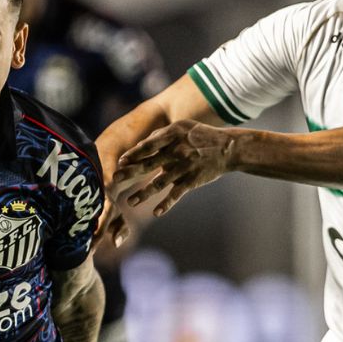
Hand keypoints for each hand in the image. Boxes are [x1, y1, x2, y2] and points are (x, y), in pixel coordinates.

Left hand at [111, 120, 234, 218]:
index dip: (133, 154)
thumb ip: (162, 135)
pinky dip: (166, 204)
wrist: (228, 148)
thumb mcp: (183, 128)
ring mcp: (184, 167)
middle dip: (130, 173)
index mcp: (172, 137)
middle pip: (148, 164)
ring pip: (159, 183)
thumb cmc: (202, 136)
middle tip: (114, 180)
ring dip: (143, 194)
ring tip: (130, 202)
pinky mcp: (192, 181)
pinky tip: (156, 213)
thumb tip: (141, 145)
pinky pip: (176, 194)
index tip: (120, 162)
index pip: (148, 146)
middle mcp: (176, 152)